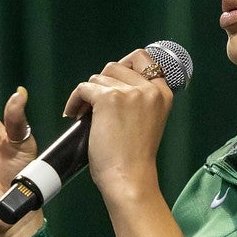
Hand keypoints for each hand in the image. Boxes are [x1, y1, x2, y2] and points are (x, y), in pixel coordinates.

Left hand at [63, 50, 175, 203]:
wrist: (129, 178)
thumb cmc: (134, 157)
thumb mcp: (147, 121)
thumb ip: (138, 99)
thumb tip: (110, 81)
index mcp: (162, 93)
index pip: (142, 58)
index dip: (122, 66)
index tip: (110, 83)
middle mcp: (149, 89)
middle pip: (114, 67)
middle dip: (101, 83)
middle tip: (93, 104)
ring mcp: (130, 92)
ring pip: (98, 78)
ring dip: (87, 94)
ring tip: (84, 114)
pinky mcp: (109, 99)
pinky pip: (83, 88)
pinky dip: (74, 101)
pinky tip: (74, 115)